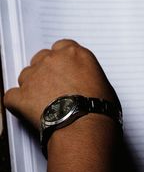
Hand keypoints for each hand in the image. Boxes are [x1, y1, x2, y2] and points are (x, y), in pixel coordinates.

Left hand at [3, 39, 118, 129]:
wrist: (84, 125)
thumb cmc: (98, 107)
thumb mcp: (102, 82)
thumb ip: (87, 74)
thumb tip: (83, 82)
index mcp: (74, 54)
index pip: (62, 46)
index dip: (62, 59)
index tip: (64, 68)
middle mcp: (53, 60)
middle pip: (42, 57)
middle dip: (46, 70)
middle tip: (55, 86)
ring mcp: (34, 76)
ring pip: (26, 75)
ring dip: (33, 86)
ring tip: (45, 102)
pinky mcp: (21, 95)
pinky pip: (12, 96)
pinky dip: (18, 103)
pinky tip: (31, 111)